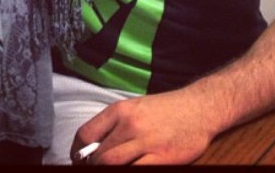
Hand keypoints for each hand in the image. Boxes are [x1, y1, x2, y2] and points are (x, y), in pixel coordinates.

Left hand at [70, 89, 214, 165]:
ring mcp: (146, 142)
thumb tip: (93, 146)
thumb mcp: (134, 108)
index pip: (85, 134)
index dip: (77, 152)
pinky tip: (131, 170)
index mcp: (120, 110)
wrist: (198, 108)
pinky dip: (130, 172)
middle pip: (98, 154)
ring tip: (110, 170)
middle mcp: (130, 124)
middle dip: (93, 166)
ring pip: (113, 164)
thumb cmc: (165, 110)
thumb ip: (114, 125)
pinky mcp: (161, 158)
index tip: (77, 160)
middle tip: (94, 169)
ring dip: (107, 170)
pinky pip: (137, 171)